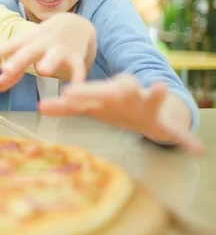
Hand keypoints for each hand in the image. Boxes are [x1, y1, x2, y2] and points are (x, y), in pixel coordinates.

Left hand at [0, 13, 93, 90]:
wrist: (76, 24)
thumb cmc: (44, 41)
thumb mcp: (28, 50)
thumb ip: (13, 70)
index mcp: (28, 41)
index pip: (12, 45)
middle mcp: (43, 44)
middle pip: (30, 51)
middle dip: (19, 60)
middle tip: (7, 69)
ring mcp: (60, 49)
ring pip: (55, 55)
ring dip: (49, 61)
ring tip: (42, 71)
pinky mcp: (77, 57)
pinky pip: (78, 68)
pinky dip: (77, 78)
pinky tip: (71, 91)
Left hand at [38, 75, 203, 154]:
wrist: (151, 109)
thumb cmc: (114, 106)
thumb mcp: (92, 106)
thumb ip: (66, 108)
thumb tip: (39, 107)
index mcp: (106, 93)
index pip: (87, 94)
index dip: (75, 95)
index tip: (61, 96)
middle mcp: (124, 93)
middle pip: (110, 90)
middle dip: (100, 91)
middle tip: (91, 90)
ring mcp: (144, 104)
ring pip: (147, 97)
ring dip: (153, 93)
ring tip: (158, 86)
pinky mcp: (161, 120)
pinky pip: (174, 129)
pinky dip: (184, 138)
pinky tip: (195, 147)